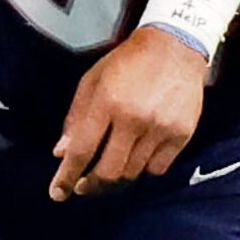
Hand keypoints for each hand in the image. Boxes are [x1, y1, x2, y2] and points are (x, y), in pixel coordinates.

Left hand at [50, 26, 207, 201]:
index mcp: (107, 102)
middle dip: (91, 184)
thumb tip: (61, 154)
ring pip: (133, 173)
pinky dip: (143, 170)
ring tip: (108, 169)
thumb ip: (75, 118)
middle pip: (109, 171)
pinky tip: (136, 160)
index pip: (82, 150)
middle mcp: (134, 119)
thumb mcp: (92, 81)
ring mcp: (161, 128)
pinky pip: (158, 169)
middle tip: (83, 186)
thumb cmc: (127, 63)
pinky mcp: (182, 134)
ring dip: (116, 177)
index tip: (58, 193)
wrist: (175, 47)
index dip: (67, 176)